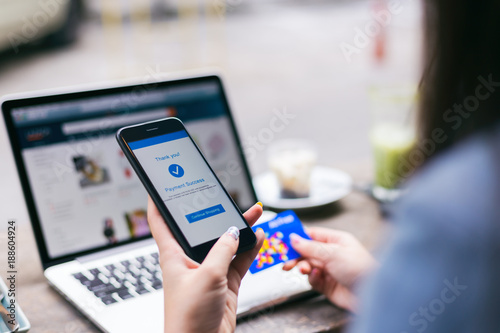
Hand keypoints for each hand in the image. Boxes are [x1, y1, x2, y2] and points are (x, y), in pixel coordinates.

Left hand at [147, 197, 264, 332]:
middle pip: (203, 229)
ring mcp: (208, 271)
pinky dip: (249, 249)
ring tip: (254, 214)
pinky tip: (258, 238)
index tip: (161, 185)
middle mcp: (190, 260)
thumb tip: (234, 232)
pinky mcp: (224, 282)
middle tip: (229, 198)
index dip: (159, 202)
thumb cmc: (188, 318)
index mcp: (173, 255)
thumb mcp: (207, 276)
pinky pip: (238, 260)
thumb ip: (223, 250)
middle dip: (216, 213)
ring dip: (239, 230)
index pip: (161, 222)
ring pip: (225, 243)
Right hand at [282, 227, 376, 311]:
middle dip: (296, 255)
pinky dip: (312, 279)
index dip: (298, 237)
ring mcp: (329, 269)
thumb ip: (310, 246)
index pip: (312, 235)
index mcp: (336, 241)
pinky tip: (319, 278)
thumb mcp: (332, 253)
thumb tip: (293, 238)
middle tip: (286, 260)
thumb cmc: (359, 268)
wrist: (370, 294)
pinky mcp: (327, 284)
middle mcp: (332, 254)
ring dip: (303, 267)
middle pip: (307, 251)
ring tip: (303, 269)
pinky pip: (312, 279)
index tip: (284, 240)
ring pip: (308, 266)